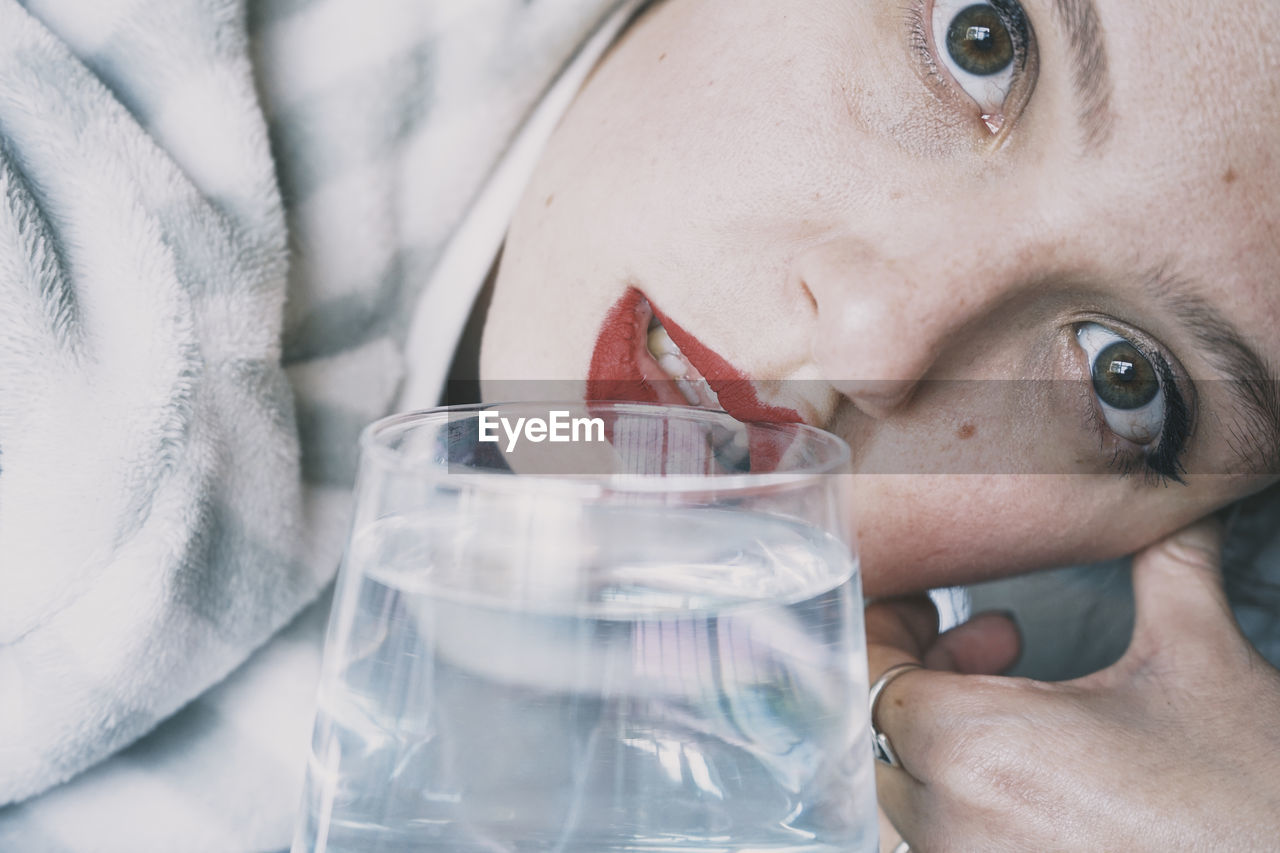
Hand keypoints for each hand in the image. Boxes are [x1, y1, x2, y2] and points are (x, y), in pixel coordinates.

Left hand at [868, 517, 1279, 851]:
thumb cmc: (1253, 799)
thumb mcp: (1200, 659)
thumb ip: (1164, 564)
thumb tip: (1170, 505)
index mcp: (977, 749)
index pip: (863, 676)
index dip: (891, 632)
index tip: (933, 614)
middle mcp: (953, 826)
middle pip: (875, 734)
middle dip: (923, 677)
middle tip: (993, 647)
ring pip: (902, 795)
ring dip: (942, 738)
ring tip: (1020, 705)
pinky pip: (938, 843)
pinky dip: (960, 799)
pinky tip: (1029, 771)